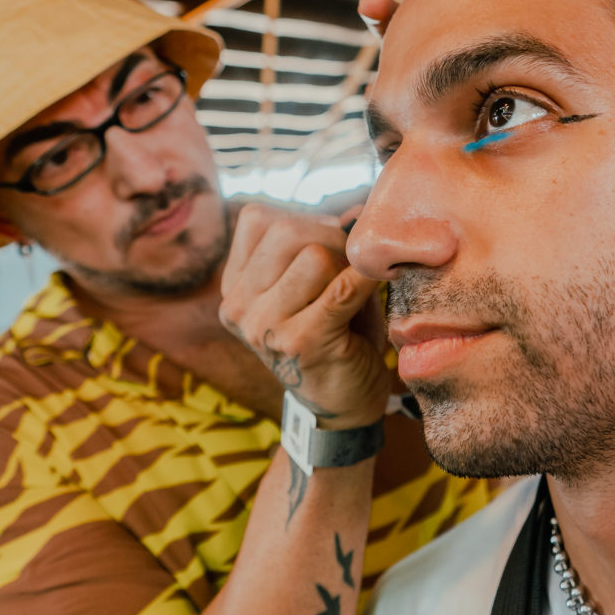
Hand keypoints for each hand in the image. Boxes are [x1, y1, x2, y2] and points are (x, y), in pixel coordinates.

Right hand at [219, 206, 389, 427]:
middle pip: (286, 230)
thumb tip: (357, 209)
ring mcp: (265, 327)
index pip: (257, 218)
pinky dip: (365, 278)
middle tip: (350, 266)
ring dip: (346, 264)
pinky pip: (341, 290)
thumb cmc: (335, 333)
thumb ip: (322, 242)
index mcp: (233, 287)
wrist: (343, 405)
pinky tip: (380, 279)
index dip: (302, 222)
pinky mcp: (302, 343)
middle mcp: (238, 306)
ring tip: (353, 289)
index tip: (327, 247)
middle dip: (330, 238)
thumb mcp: (313, 285)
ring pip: (314, 254)